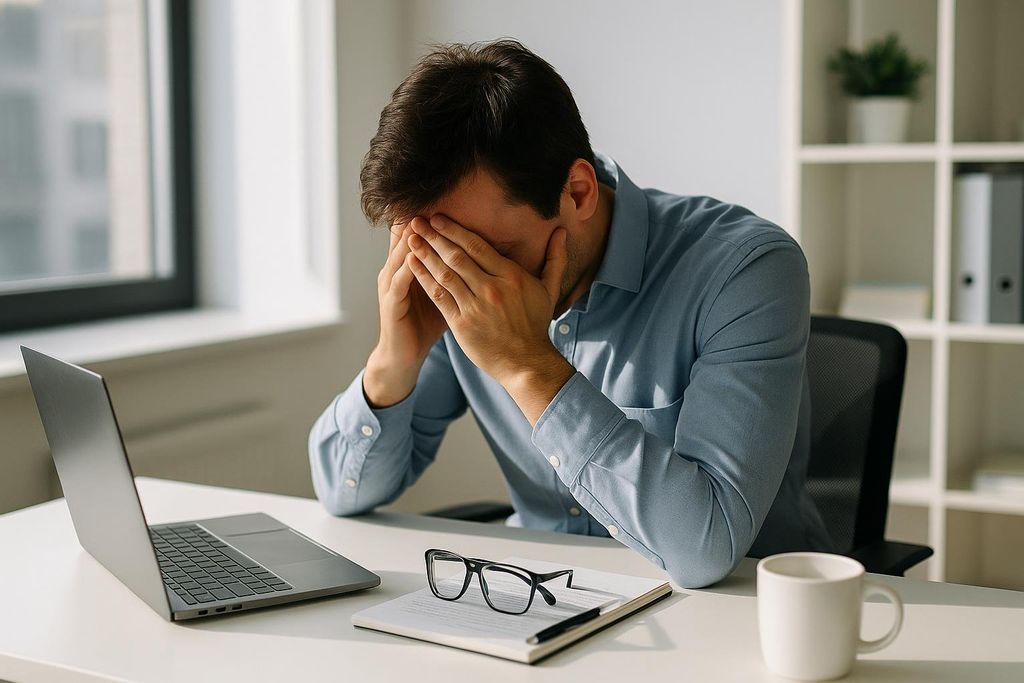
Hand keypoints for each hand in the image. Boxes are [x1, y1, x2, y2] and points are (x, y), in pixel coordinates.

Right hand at [364, 218, 447, 407]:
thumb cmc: (427, 323)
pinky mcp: (390, 301)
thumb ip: (459, 273)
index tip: (450, 199)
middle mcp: (398, 269)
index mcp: (411, 265)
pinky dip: (409, 266)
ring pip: (403, 254)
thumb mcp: (447, 293)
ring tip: (427, 221)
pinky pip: (400, 279)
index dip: (433, 219)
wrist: (404, 354)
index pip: (420, 234)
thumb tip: (489, 255)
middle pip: (408, 237)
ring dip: (414, 238)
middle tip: (437, 199)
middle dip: (423, 220)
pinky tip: (419, 256)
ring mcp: (392, 284)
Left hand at [406, 215, 575, 422]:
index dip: (454, 230)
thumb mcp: (549, 290)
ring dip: (425, 254)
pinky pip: (439, 296)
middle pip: (457, 256)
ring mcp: (475, 307)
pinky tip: (412, 266)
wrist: (526, 362)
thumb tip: (562, 232)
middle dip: (434, 236)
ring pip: (445, 274)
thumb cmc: (536, 325)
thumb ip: (555, 259)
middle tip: (416, 221)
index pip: (477, 246)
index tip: (438, 217)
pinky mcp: (462, 324)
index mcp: (511, 276)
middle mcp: (492, 288)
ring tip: (410, 239)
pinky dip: (424, 279)